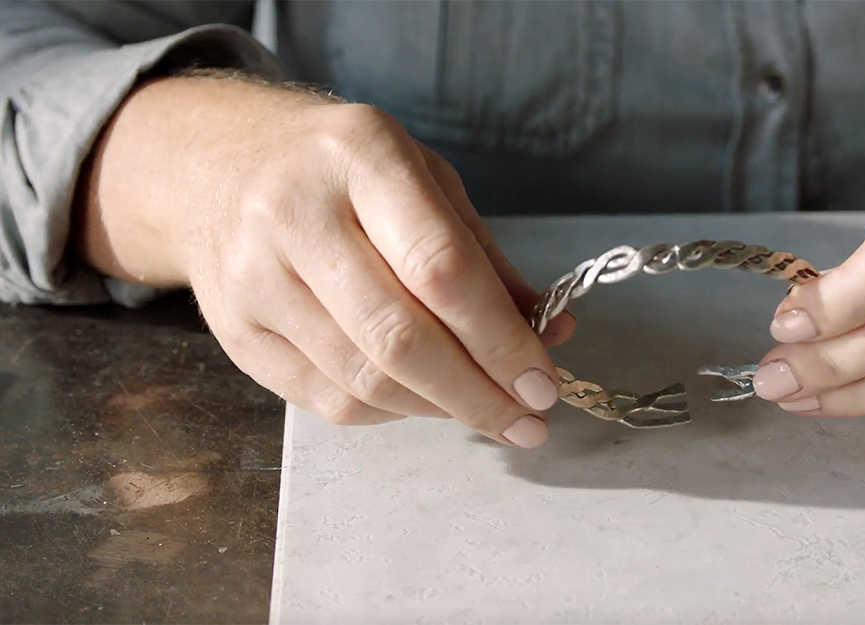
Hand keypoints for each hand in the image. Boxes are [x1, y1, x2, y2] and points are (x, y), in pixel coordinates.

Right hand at [75, 75, 574, 446]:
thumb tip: (552, 337)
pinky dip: (391, 412)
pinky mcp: (235, 333)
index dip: (500, 340)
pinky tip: (423, 399)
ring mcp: (254, 278)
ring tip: (485, 411)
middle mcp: (296, 215)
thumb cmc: (343, 172)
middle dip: (477, 394)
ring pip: (363, 381)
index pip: (441, 269)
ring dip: (439, 410)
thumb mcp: (424, 180)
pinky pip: (327, 400)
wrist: (217, 165)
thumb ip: (486, 258)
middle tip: (527, 421)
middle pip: (399, 338)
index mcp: (360, 158)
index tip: (542, 383)